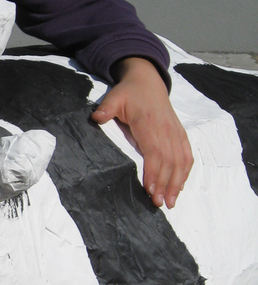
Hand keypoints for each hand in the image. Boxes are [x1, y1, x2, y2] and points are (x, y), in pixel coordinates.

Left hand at [90, 57, 192, 208]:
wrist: (148, 80)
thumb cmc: (129, 92)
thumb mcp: (114, 97)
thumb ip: (106, 108)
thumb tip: (96, 117)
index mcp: (149, 123)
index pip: (154, 152)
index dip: (154, 172)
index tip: (150, 190)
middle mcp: (166, 130)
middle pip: (169, 162)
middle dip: (165, 184)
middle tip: (159, 204)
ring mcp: (175, 132)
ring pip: (180, 161)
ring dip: (177, 183)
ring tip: (171, 202)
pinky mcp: (180, 134)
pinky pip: (186, 155)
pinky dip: (185, 172)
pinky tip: (179, 187)